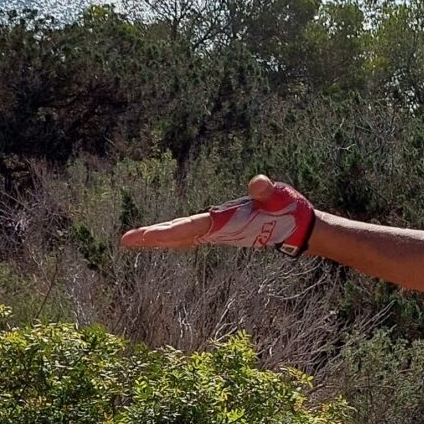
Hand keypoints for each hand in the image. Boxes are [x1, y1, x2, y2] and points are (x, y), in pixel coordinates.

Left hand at [121, 175, 314, 254]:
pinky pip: (192, 235)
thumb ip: (266, 189)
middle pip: (179, 236)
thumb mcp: (277, 195)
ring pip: (183, 238)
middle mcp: (218, 232)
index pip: (189, 228)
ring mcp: (219, 233)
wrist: (298, 227)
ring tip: (135, 240)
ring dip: (160, 238)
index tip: (144, 237)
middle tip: (125, 240)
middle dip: (153, 238)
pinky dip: (175, 236)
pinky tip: (165, 238)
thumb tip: (257, 182)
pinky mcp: (223, 231)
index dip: (166, 232)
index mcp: (225, 224)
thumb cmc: (288, 208)